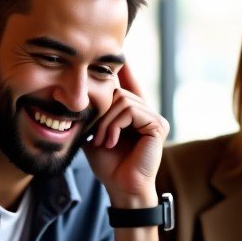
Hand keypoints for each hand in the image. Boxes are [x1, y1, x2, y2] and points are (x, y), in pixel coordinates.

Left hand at [84, 62, 168, 202]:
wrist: (121, 188)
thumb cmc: (108, 165)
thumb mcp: (95, 132)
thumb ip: (94, 113)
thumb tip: (83, 91)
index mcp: (134, 113)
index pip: (128, 83)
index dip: (121, 68)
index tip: (116, 53)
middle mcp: (147, 111)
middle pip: (118, 91)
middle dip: (102, 112)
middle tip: (96, 136)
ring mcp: (155, 118)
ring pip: (122, 100)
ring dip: (105, 121)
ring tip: (103, 141)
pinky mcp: (157, 125)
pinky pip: (130, 110)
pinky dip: (115, 125)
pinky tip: (112, 141)